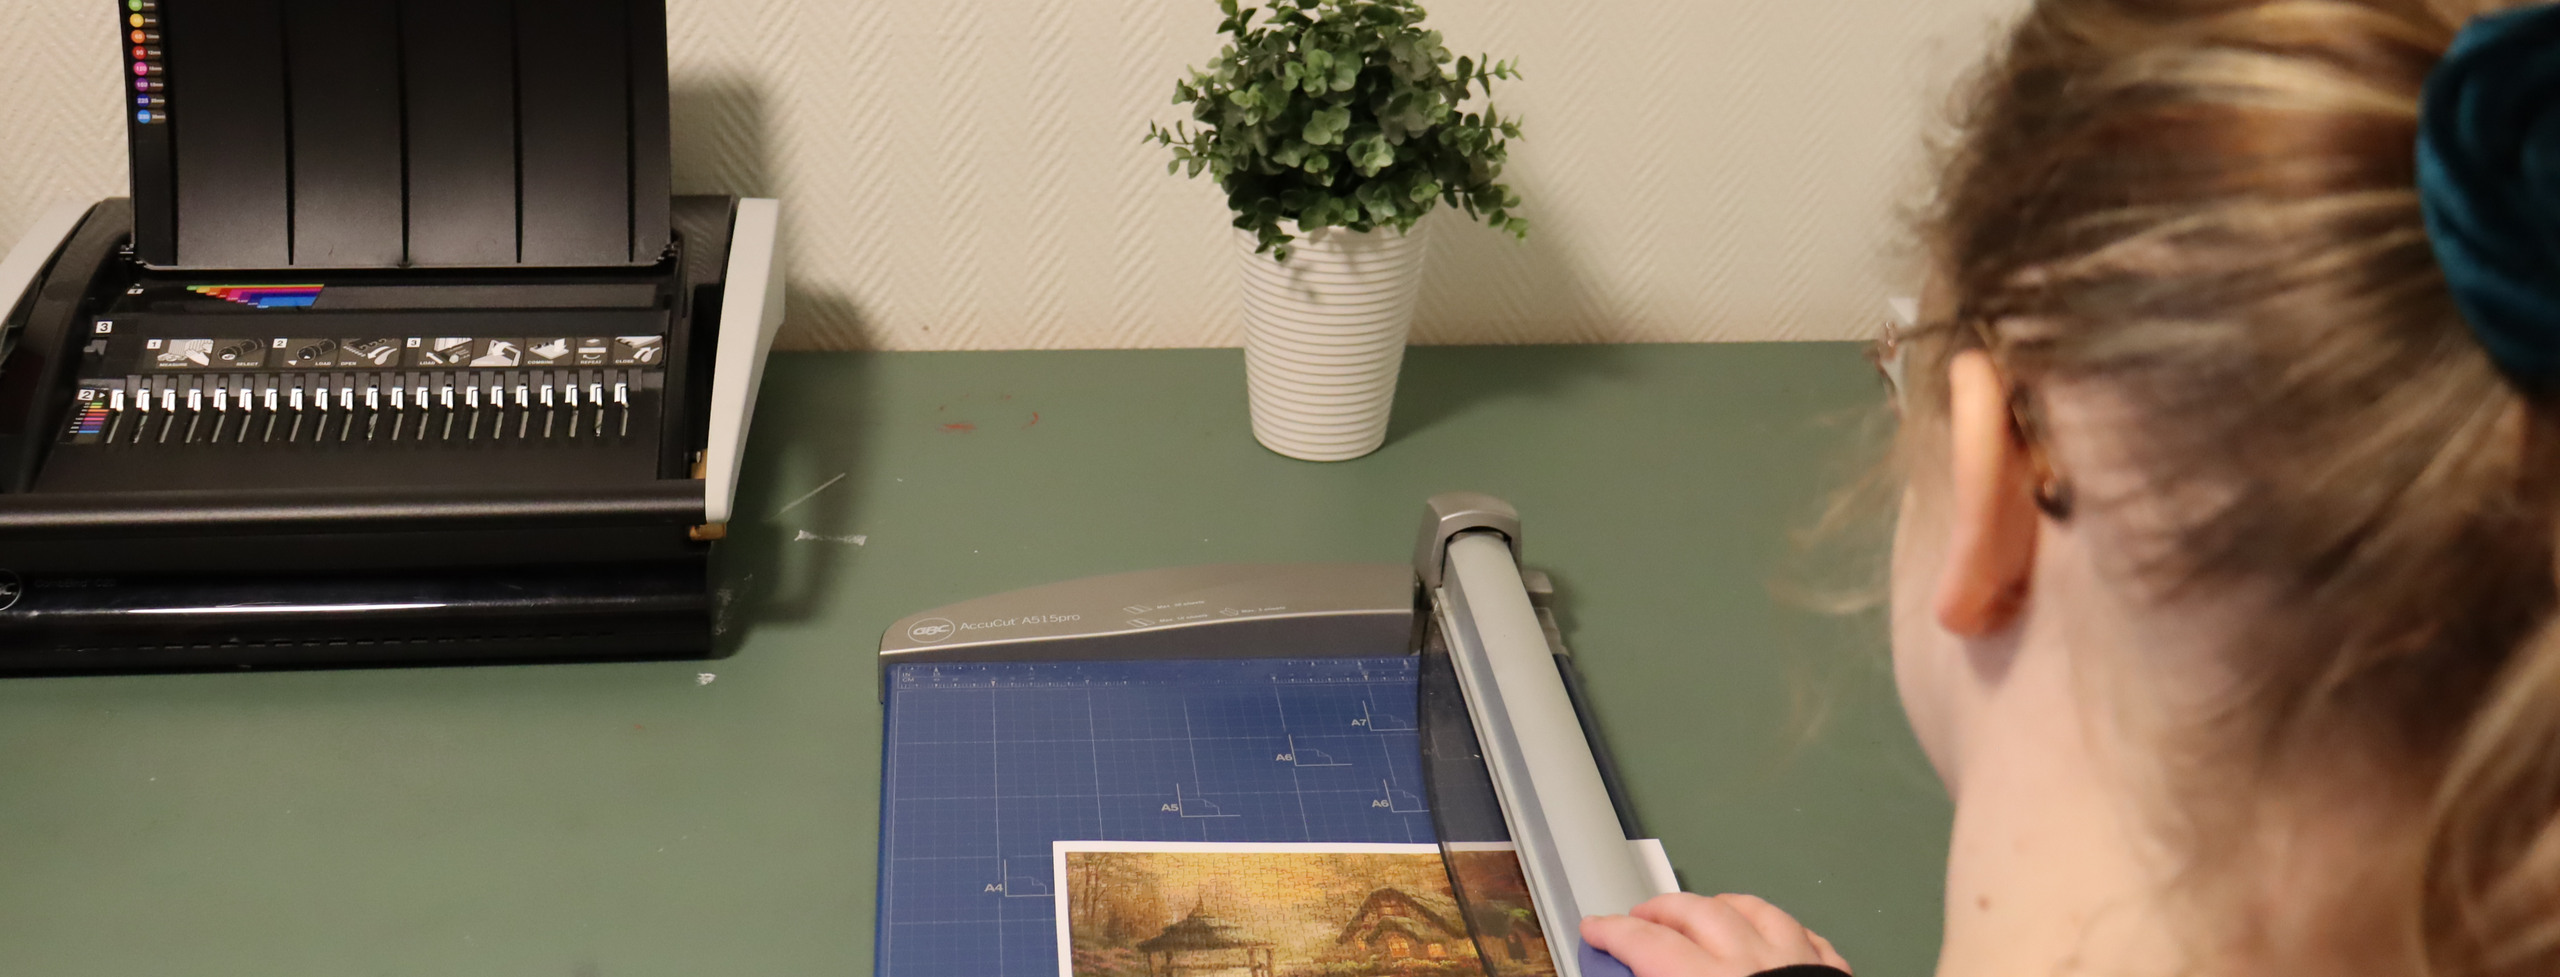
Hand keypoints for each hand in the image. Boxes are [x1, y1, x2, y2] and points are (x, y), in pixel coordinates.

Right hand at [1581, 893, 1851, 976]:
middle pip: (1695, 914)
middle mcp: (1751, 968)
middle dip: (1659, 911)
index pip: (1647, 945)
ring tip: (1697, 913)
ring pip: (1750, 910)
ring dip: (1715, 906)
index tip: (1597, 930)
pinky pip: (1799, 932)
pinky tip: (1764, 931)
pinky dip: (1773, 925)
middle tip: (1638, 921)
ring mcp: (1795, 966)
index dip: (1613, 933)